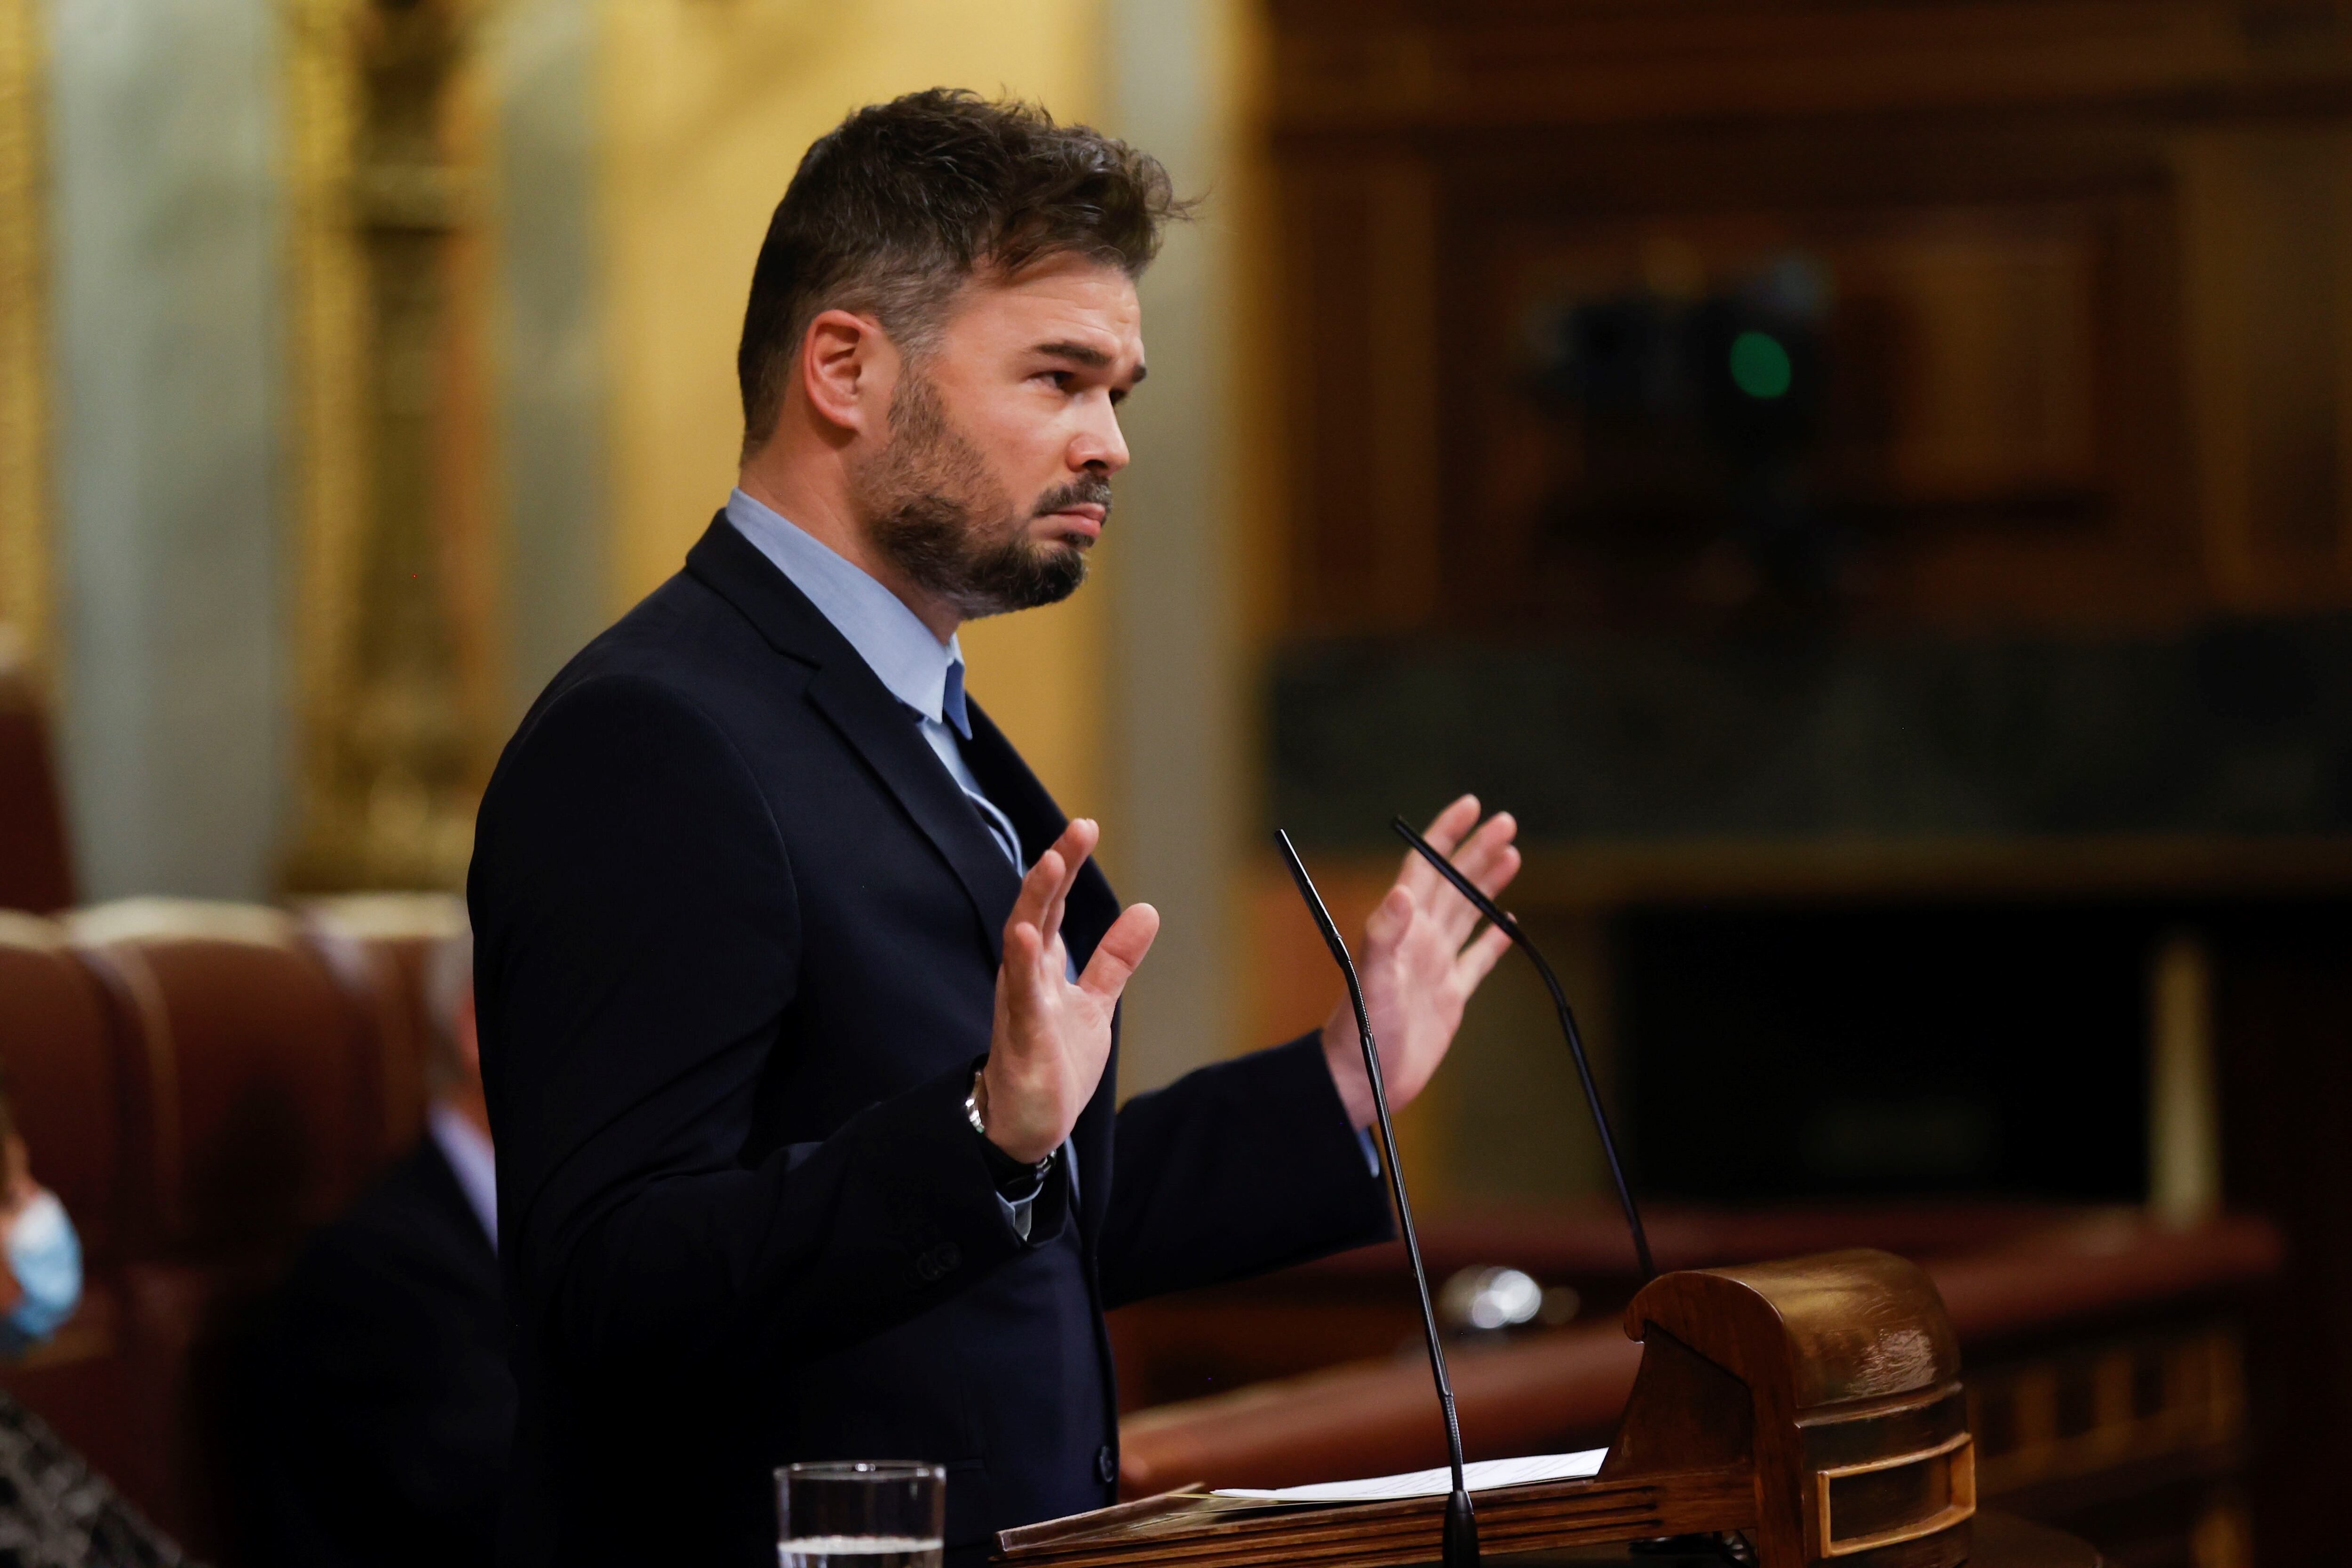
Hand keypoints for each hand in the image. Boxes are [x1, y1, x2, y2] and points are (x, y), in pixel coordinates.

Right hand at [979, 819, 1160, 1162]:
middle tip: (1079, 827)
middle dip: (1055, 867)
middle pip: (1038, 910)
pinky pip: (1021, 996)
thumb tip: (1148, 910)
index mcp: (1043, 966)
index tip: (1086, 826)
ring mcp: (1020, 1003)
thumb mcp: (1094, 1003)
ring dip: (1035, 902)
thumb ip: (1114, 960)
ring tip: (1050, 864)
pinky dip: (1022, 963)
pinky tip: (1027, 934)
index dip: (1068, 865)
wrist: (1029, 1123)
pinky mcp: (1022, 1036)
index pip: (1055, 905)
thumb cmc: (1054, 1059)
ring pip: (1021, 943)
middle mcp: (1026, 975)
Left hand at [1322, 796, 1520, 1126]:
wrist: (1363, 1079)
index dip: (1445, 835)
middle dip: (1478, 851)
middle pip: (1453, 883)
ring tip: (1512, 854)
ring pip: (1468, 913)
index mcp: (1402, 929)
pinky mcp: (1450, 996)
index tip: (1469, 806)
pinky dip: (1494, 940)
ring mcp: (1436, 966)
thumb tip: (1403, 892)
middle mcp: (1420, 940)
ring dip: (1488, 883)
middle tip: (1506, 821)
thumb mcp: (1371, 979)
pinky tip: (1509, 924)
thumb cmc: (1360, 1030)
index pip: (1425, 868)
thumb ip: (1384, 935)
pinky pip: (1477, 959)